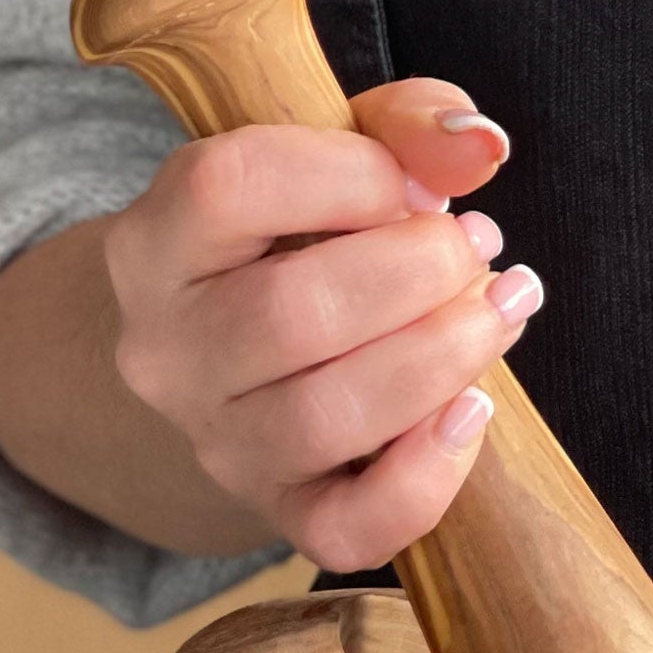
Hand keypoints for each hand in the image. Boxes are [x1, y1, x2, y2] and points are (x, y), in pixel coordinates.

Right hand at [105, 80, 540, 571]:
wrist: (242, 359)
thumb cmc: (299, 240)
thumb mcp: (332, 156)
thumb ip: (405, 126)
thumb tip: (478, 147)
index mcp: (154, 244)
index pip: (232, 187)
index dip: (352, 173)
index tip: (416, 183)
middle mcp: (166, 353)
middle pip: (293, 313)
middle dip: (418, 272)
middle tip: (478, 248)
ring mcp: (218, 444)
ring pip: (327, 416)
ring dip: (441, 357)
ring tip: (498, 311)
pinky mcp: (281, 513)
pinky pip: (349, 526)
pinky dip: (429, 474)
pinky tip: (473, 410)